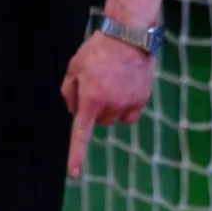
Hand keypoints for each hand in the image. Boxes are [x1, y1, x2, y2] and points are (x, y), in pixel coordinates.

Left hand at [61, 31, 157, 178]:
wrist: (129, 37)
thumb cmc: (96, 50)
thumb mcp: (73, 67)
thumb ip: (68, 90)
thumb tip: (73, 111)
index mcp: (90, 98)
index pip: (81, 132)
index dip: (76, 154)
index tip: (74, 173)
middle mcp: (110, 106)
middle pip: (98, 122)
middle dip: (93, 110)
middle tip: (94, 85)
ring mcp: (128, 105)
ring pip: (114, 120)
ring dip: (109, 108)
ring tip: (110, 82)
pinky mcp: (142, 102)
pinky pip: (129, 116)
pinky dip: (124, 109)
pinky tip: (123, 90)